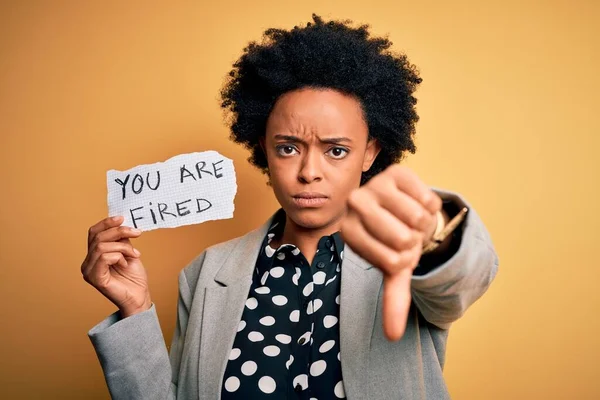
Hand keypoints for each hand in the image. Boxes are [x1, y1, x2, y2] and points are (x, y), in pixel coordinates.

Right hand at [81, 215, 150, 317]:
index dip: (107, 223)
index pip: (93, 232)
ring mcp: (89, 271)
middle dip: (119, 231)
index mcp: (94, 255)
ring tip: (134, 254)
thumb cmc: (134, 277)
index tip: (123, 218)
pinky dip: (118, 256)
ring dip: (122, 246)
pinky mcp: (94, 278)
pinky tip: (125, 264)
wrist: (140, 297)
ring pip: (101, 246)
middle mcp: (88, 262)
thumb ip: (121, 239)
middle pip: (98, 237)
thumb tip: (120, 222)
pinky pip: (104, 257)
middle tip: (137, 233)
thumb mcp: (128, 251)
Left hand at [340, 164, 441, 340]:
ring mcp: (374, 184)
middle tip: (404, 234)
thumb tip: (392, 336)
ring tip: (410, 219)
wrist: (402, 209)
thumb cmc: (394, 241)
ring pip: (418, 218)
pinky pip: (428, 198)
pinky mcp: (396, 171)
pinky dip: (431, 206)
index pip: (391, 261)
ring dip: (423, 224)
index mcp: (347, 232)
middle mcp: (353, 204)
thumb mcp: (393, 268)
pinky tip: (416, 202)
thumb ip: (392, 300)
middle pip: (404, 238)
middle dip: (413, 241)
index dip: (403, 260)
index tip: (394, 251)